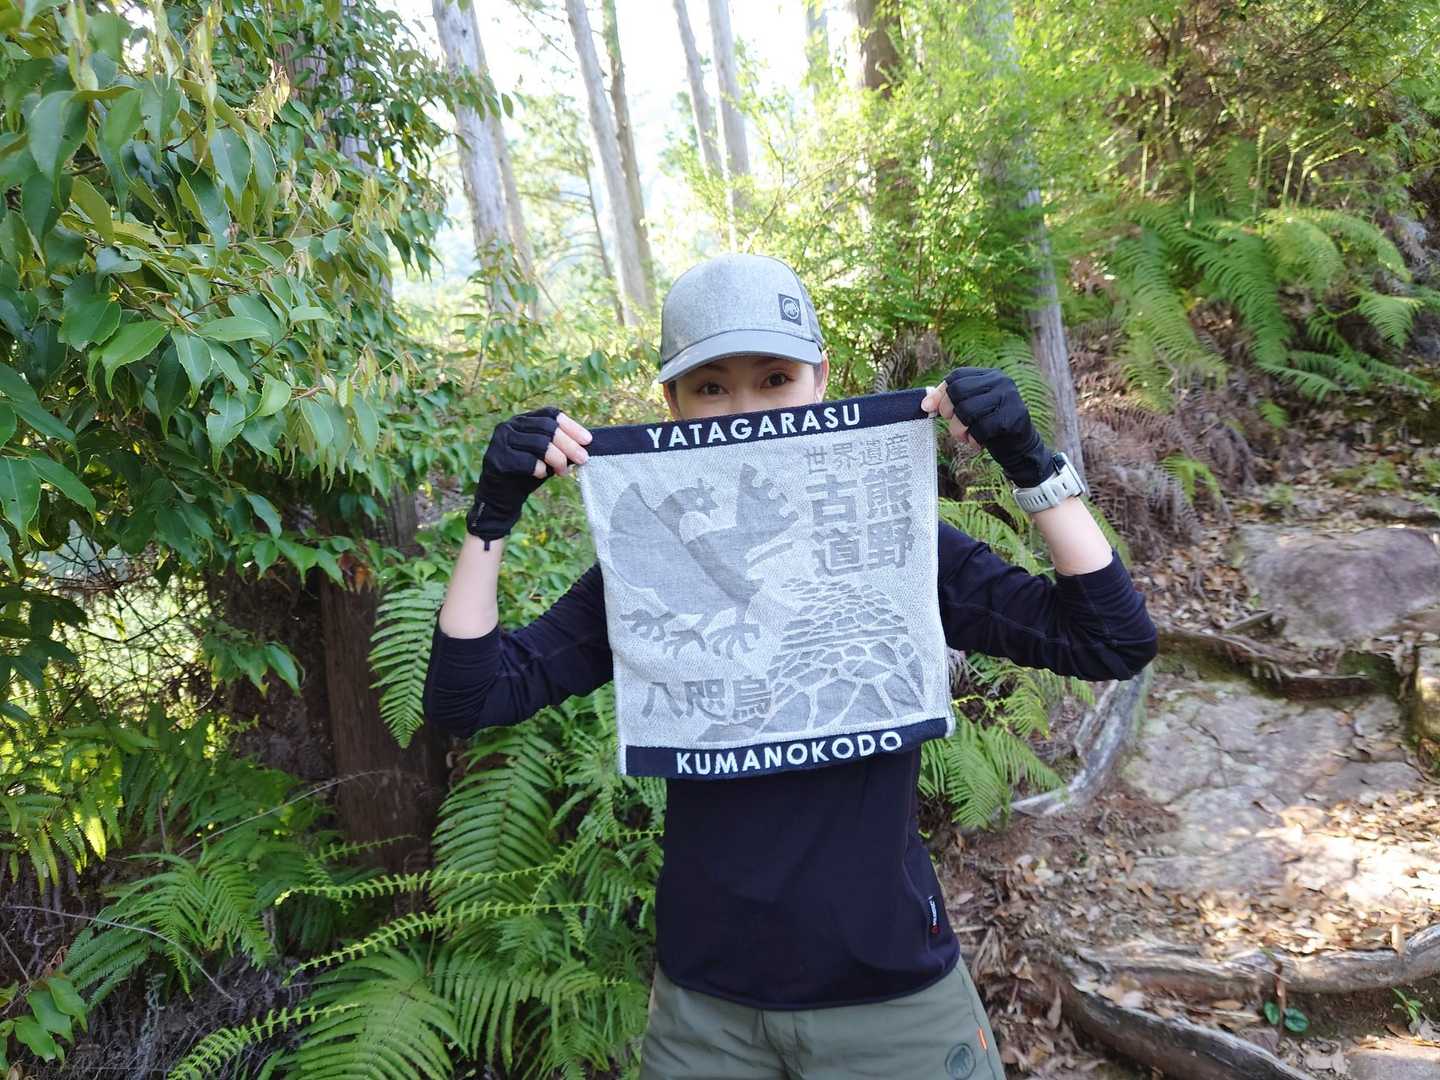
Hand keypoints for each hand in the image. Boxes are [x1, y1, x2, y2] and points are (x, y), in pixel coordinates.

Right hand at [466, 406, 591, 540]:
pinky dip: (540, 469)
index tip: (588, 440)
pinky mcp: (497, 459)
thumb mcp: (547, 457)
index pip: (550, 414)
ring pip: (539, 443)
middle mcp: (509, 426)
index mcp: (522, 421)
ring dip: (557, 459)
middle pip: (547, 428)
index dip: (571, 426)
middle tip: (583, 459)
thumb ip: (560, 447)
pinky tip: (542, 475)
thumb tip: (585, 444)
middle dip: (569, 444)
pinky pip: (526, 461)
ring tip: (563, 472)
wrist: (501, 498)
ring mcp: (500, 441)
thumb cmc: (527, 475)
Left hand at [920, 367, 1052, 487]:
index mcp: (990, 376)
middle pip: (959, 391)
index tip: (928, 409)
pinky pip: (981, 428)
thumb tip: (925, 404)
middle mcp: (1001, 382)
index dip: (939, 394)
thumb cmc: (990, 429)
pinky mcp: (1013, 417)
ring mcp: (1009, 398)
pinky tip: (979, 443)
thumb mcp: (970, 411)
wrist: (1020, 450)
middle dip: (949, 412)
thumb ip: (951, 402)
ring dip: (960, 430)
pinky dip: (974, 440)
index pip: (957, 377)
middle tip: (956, 427)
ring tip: (966, 437)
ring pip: (967, 410)